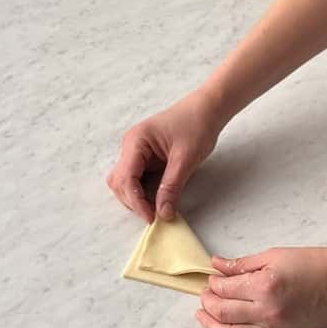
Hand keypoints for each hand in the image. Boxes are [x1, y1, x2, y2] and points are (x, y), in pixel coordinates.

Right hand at [107, 91, 222, 222]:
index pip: (126, 178)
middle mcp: (130, 146)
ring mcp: (135, 152)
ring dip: (136, 198)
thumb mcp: (186, 159)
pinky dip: (143, 192)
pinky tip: (157, 198)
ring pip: (125, 182)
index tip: (151, 218)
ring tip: (156, 208)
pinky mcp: (144, 157)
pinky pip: (136, 179)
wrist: (207, 109)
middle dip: (133, 201)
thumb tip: (162, 213)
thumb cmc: (197, 126)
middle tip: (154, 216)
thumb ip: (171, 186)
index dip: (136, 201)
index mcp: (136, 141)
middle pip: (119, 182)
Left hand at [196, 247, 326, 327]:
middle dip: (208, 303)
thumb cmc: (317, 264)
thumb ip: (244, 264)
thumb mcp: (277, 255)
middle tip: (205, 295)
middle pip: (223, 312)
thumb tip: (218, 265)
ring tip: (204, 315)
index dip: (214, 283)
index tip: (212, 278)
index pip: (226, 288)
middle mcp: (268, 310)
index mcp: (266, 285)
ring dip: (213, 326)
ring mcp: (275, 327)